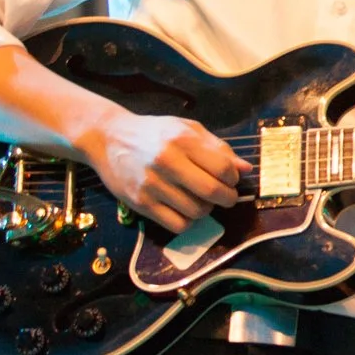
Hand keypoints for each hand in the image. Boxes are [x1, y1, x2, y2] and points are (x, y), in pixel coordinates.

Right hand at [83, 111, 247, 233]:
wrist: (108, 138)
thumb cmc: (154, 132)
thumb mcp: (187, 129)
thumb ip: (218, 148)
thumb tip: (245, 169)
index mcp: (183, 140)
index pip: (223, 169)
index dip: (234, 178)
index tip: (232, 180)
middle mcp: (167, 162)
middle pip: (212, 192)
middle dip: (228, 198)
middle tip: (226, 196)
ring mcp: (152, 185)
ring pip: (196, 211)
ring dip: (206, 209)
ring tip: (200, 199)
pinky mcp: (140, 204)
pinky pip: (177, 225)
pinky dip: (188, 222)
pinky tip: (184, 209)